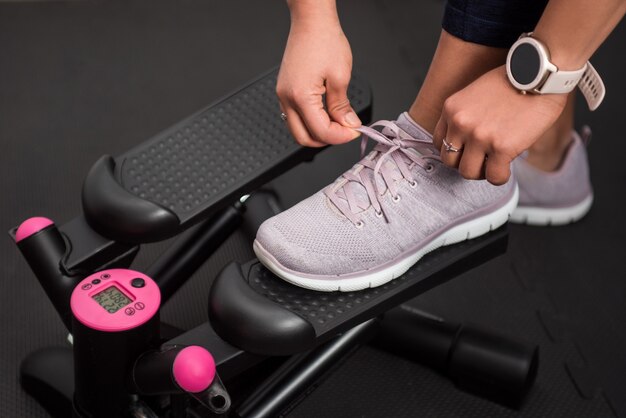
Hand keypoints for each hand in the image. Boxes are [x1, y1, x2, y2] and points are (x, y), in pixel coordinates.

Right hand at [276, 16, 360, 146]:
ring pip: (298, 129)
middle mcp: (287, 99)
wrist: (311, 22)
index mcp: (300, 97)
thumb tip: (348, 124)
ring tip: (337, 122)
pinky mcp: (285, 91)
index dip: (340, 136)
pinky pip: (295, 116)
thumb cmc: (324, 41)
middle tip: (345, 131)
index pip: (321, 131)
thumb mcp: (340, 76)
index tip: (354, 131)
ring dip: (318, 132)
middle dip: (326, 139)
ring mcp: (283, 95)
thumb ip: (342, 107)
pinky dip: (310, 121)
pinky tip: (326, 114)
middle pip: (303, 138)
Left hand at [433, 65, 567, 184]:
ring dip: (482, 172)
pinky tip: (507, 168)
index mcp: (451, 108)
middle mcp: (460, 123)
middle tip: (482, 158)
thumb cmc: (515, 79)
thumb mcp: (476, 92)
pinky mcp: (501, 147)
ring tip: (495, 163)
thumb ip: (467, 115)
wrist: (540, 72)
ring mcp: (479, 136)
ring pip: (467, 173)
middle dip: (465, 162)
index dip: (455, 150)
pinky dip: (500, 177)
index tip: (468, 149)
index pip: (438, 142)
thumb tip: (468, 140)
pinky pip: (494, 176)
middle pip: (449, 160)